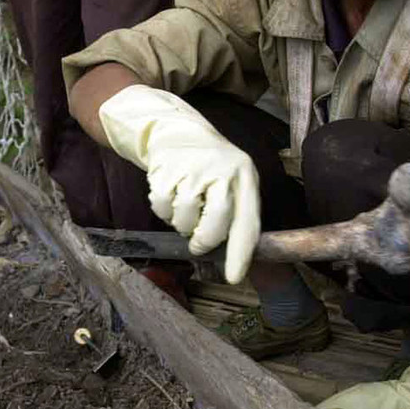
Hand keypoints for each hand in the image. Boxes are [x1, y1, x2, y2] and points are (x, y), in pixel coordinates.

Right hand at [98, 85, 260, 283]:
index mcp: (245, 178)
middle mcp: (223, 172)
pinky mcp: (167, 169)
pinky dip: (162, 209)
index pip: (247, 223)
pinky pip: (162, 206)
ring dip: (181, 222)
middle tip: (197, 244)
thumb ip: (235, 213)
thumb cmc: (209, 168)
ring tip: (185, 206)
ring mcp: (194, 169)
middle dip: (203, 242)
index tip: (234, 277)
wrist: (176, 131)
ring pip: (185, 219)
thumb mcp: (232, 182)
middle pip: (215, 225)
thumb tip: (234, 258)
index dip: (240, 253)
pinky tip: (169, 195)